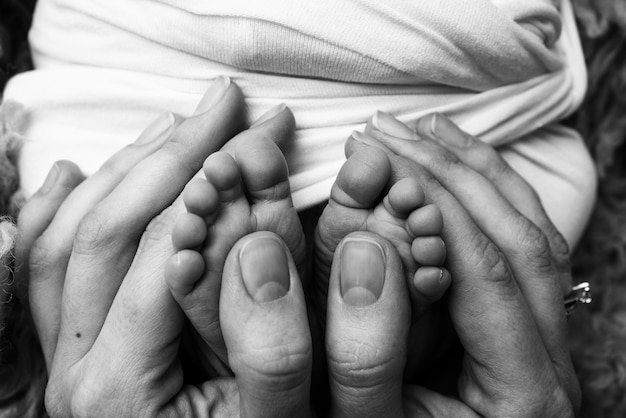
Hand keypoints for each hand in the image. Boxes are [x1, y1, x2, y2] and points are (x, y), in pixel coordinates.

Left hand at [15, 78, 254, 415]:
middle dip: (174, 152)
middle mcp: (74, 373)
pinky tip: (70, 174)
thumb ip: (272, 344)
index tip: (264, 133)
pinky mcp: (68, 357)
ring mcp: (62, 361)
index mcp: (124, 391)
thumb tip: (255, 242)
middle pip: (106, 229)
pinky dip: (50, 211)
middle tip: (227, 107)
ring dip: (123, 168)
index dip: (219, 181)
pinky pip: (36, 270)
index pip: (165, 252)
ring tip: (177, 126)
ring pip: (64, 238)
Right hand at [345, 111, 579, 416]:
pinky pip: (529, 245)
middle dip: (452, 173)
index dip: (434, 205)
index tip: (378, 156)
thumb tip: (366, 255)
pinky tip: (461, 167)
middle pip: (522, 241)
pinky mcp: (534, 328)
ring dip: (479, 172)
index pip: (488, 272)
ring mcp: (551, 342)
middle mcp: (555, 363)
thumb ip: (371, 351)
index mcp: (524, 394)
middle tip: (390, 131)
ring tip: (425, 131)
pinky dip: (495, 195)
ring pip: (536, 235)